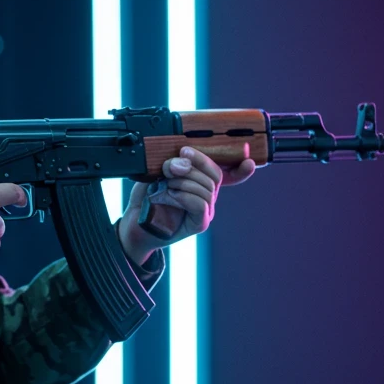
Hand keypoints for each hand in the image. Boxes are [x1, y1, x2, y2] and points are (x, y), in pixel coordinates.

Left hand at [118, 147, 256, 264]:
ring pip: (208, 189)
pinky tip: (171, 194)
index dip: (241, 170)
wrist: (134, 224)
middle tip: (170, 165)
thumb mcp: (157, 173)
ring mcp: (205, 211)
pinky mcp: (198, 224)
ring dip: (184, 181)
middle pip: (215, 175)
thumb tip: (184, 159)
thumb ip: (172, 163)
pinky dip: (184, 195)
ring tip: (165, 183)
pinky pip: (200, 205)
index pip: (227, 173)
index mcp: (201, 181)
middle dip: (194, 164)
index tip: (250, 162)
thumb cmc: (146, 197)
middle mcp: (207, 196)